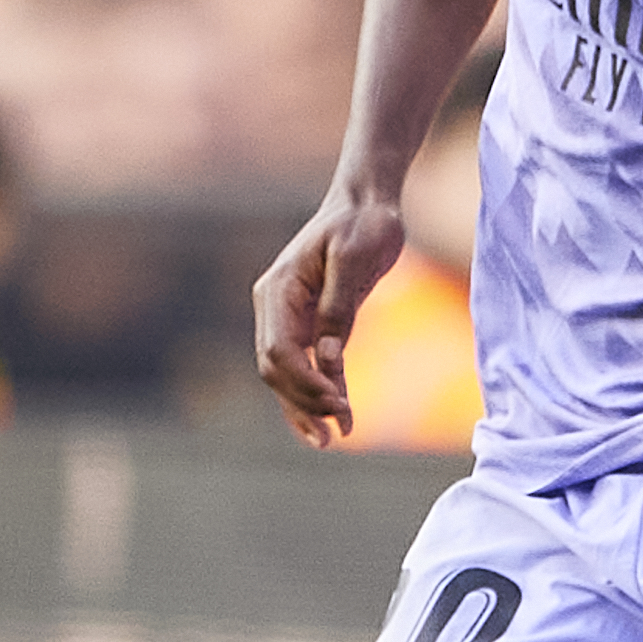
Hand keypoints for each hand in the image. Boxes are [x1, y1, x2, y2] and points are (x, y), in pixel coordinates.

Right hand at [252, 192, 406, 449]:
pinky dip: (319, 392)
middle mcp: (275, 305)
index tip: (338, 403)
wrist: (367, 201)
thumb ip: (339, 310)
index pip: (279, 350)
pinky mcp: (307, 322)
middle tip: (336, 433)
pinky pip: (305, 365)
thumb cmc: (363, 223)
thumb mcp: (355, 261)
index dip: (305, 383)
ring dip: (306, 408)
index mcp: (279, 288)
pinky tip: (339, 418)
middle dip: (302, 404)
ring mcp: (287, 315)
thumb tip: (327, 360)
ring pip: (285, 374)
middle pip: (276, 369)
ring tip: (331, 441)